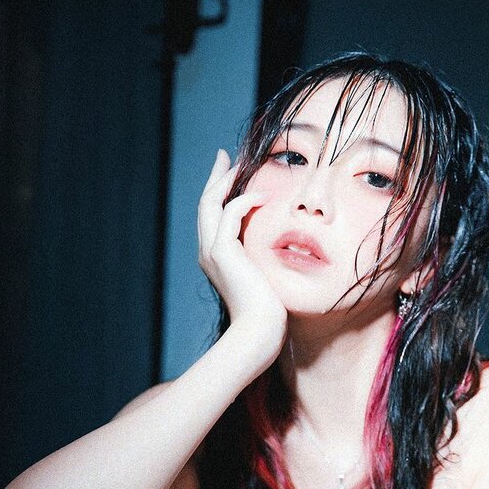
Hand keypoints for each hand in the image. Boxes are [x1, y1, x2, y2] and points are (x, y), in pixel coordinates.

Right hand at [198, 150, 287, 365]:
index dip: (219, 193)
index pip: (213, 217)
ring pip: (211, 204)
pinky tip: (263, 194)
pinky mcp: (223, 253)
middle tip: (225, 155)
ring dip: (225, 180)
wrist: (258, 332)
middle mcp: (208, 253)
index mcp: (217, 259)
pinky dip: (244, 200)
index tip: (231, 173)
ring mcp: (212, 252)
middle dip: (216, 177)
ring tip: (240, 163)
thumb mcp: (266, 281)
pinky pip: (230, 214)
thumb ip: (265, 263)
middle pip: (205, 204)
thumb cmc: (268, 314)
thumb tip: (283, 253)